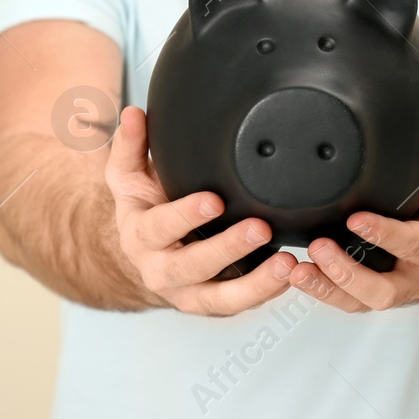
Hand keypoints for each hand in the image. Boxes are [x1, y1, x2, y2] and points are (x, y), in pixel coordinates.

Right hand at [105, 106, 298, 315]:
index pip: (159, 228)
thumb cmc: (145, 208)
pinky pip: (240, 305)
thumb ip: (131, 145)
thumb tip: (133, 114)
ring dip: (256, 283)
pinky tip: (290, 275)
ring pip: (220, 297)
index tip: (214, 200)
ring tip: (287, 262)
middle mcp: (160, 271)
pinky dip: (267, 293)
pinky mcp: (213, 305)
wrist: (144, 255)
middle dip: (228, 249)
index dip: (185, 216)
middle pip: (192, 265)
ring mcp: (188, 293)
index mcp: (140, 236)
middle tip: (260, 227)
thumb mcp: (129, 176)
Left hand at [288, 98, 418, 311]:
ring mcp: (389, 290)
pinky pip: (342, 302)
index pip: (415, 245)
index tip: (356, 218)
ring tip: (294, 267)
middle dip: (347, 272)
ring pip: (356, 303)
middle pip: (381, 291)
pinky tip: (290, 272)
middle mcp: (415, 278)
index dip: (385, 235)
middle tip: (318, 246)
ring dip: (324, 287)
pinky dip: (316, 290)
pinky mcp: (368, 295)